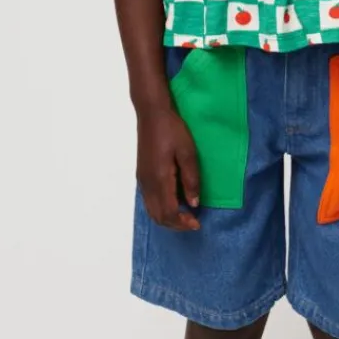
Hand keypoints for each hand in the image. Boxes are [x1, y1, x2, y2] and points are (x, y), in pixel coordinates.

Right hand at [135, 104, 201, 231]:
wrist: (152, 113)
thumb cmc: (172, 130)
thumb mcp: (188, 152)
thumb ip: (191, 179)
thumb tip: (194, 203)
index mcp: (160, 179)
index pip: (169, 213)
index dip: (183, 223)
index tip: (197, 223)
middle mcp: (148, 184)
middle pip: (158, 216)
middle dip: (176, 225)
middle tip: (193, 222)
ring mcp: (142, 180)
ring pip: (152, 211)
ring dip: (168, 218)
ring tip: (185, 215)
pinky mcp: (141, 175)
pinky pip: (149, 201)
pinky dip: (161, 209)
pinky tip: (174, 201)